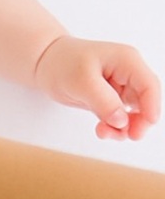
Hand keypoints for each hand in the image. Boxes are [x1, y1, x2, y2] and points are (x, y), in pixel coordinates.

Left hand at [32, 35, 161, 140]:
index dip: (152, 106)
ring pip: (134, 113)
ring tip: (104, 132)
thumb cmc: (62, 63)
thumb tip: (122, 121)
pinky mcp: (111, 99)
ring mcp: (120, 87)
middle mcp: (128, 73)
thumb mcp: (81, 82)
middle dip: (139, 121)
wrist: (45, 63)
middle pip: (146, 101)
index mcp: (127, 61)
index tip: (147, 124)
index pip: (149, 85)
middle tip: (129, 136)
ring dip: (124, 127)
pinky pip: (119, 118)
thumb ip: (103, 101)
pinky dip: (114, 127)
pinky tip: (102, 130)